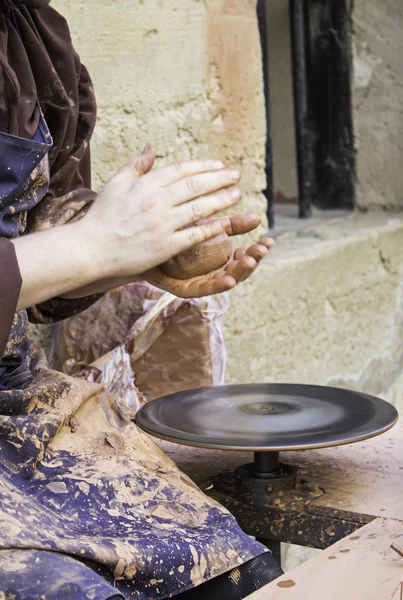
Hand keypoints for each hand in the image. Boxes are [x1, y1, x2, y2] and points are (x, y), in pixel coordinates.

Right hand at [78, 145, 243, 280]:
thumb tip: (152, 148)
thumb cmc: (102, 216)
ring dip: (221, 200)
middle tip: (236, 175)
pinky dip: (212, 228)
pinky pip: (195, 235)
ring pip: (200, 208)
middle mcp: (157, 202)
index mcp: (146, 185)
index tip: (219, 165)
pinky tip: (226, 223)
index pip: (181, 170)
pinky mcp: (166, 247)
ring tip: (236, 194)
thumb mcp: (117, 184)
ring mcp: (163, 225)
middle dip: (219, 179)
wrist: (91, 249)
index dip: (203, 166)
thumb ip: (137, 165)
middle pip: (195, 186)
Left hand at [143, 215, 274, 297]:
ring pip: (225, 279)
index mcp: (218, 256)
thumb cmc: (170, 232)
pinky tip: (230, 281)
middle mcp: (211, 270)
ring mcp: (199, 280)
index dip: (257, 249)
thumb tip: (255, 216)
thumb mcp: (201, 223)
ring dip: (240, 272)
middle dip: (253, 259)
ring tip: (250, 261)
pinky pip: (204, 288)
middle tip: (263, 249)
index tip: (270, 241)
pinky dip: (218, 285)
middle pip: (238, 268)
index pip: (243, 254)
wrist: (139, 245)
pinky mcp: (184, 288)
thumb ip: (226, 222)